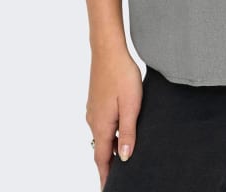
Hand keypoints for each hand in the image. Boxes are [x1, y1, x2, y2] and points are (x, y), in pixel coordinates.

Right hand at [86, 49, 142, 189]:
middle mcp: (93, 119)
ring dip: (111, 146)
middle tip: (119, 176)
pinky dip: (110, 132)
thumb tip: (125, 158)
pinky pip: (102, 122)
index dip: (105, 176)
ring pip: (102, 134)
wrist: (108, 49)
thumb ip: (128, 132)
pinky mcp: (96, 100)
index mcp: (102, 124)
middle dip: (109, 164)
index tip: (107, 189)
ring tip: (124, 154)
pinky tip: (121, 127)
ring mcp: (93, 109)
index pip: (102, 158)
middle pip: (101, 148)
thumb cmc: (122, 74)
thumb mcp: (131, 105)